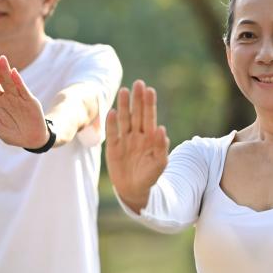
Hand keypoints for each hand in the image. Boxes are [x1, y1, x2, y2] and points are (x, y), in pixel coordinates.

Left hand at [0, 52, 47, 147]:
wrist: (30, 140)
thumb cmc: (11, 133)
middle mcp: (8, 96)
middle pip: (1, 79)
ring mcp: (19, 98)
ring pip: (11, 81)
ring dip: (6, 70)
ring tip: (1, 58)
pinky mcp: (30, 101)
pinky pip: (23, 90)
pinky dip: (18, 82)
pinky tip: (13, 73)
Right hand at [105, 80, 169, 210]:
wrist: (134, 189)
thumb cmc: (150, 176)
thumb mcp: (160, 163)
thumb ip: (161, 147)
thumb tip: (161, 128)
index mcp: (150, 137)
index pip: (149, 117)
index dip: (149, 104)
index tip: (149, 90)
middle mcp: (137, 135)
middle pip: (137, 114)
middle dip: (137, 99)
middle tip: (138, 84)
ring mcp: (124, 139)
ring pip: (124, 119)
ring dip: (123, 106)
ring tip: (124, 91)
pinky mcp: (113, 147)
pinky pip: (112, 133)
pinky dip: (111, 123)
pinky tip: (111, 112)